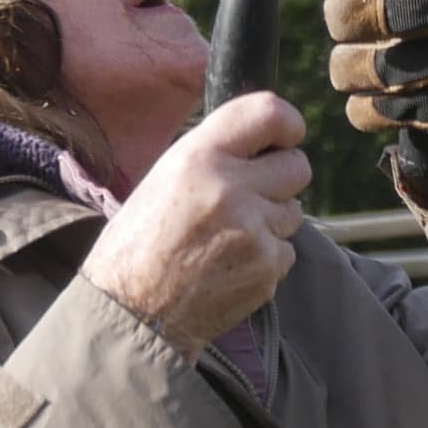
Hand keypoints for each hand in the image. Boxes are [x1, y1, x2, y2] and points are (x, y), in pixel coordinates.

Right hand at [79, 88, 309, 354]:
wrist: (131, 314)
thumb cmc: (139, 244)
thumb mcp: (163, 179)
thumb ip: (214, 155)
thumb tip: (261, 143)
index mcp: (198, 158)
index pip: (270, 114)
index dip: (288, 123)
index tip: (288, 135)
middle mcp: (230, 188)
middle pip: (297, 165)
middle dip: (282, 178)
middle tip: (254, 194)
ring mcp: (252, 231)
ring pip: (294, 210)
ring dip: (272, 220)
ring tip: (228, 237)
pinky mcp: (266, 269)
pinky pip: (286, 251)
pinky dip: (266, 258)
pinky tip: (230, 266)